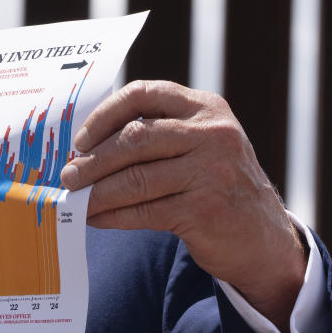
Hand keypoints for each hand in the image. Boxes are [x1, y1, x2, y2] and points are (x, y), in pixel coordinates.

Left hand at [59, 80, 306, 331]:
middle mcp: (213, 134)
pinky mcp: (204, 209)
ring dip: (97, 191)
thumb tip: (86, 147)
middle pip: (135, 138)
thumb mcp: (200, 146)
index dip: (106, 114)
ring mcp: (212, 171)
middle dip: (94, 159)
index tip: (81, 138)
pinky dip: (113, 215)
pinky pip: (144, 210)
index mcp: (206, 107)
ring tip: (75, 199)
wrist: (264, 239)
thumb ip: (158, 134)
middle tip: (68, 175)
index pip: (145, 93)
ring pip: (135, 178)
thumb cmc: (217, 187)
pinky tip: (96, 218)